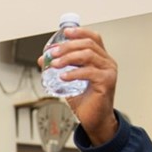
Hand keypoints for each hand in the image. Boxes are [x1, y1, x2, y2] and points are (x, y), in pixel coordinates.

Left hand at [39, 26, 118, 144]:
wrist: (94, 119)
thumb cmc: (86, 101)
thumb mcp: (69, 81)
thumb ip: (59, 69)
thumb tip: (43, 59)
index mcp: (101, 58)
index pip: (93, 38)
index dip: (80, 32)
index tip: (65, 32)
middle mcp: (107, 62)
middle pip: (88, 44)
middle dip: (67, 46)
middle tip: (52, 53)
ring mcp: (108, 71)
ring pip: (88, 55)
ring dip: (68, 57)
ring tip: (54, 64)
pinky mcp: (106, 82)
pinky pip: (88, 72)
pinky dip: (73, 73)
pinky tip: (63, 76)